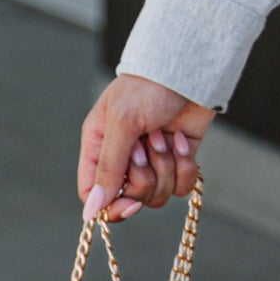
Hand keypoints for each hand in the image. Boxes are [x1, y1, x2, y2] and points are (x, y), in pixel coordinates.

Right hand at [79, 76, 216, 221]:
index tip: (132, 204)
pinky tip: (182, 139)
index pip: (94, 194)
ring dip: (166, 166)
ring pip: (158, 196)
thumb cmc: (147, 87)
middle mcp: (123, 159)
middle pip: (130, 198)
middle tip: (147, 144)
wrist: (188, 69)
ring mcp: (152, 161)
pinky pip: (181, 187)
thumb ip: (108, 168)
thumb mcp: (122, 124)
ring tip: (164, 135)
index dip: (112, 206)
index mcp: (98, 147)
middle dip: (146, 175)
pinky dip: (186, 166)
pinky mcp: (179, 160)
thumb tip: (91, 211)